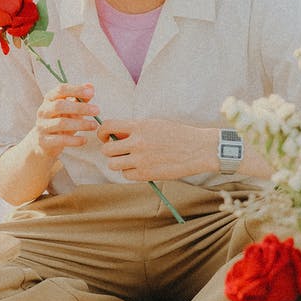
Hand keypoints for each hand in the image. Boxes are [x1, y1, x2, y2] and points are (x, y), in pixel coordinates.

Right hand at [30, 82, 99, 158]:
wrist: (42, 142)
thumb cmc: (59, 121)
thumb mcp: (69, 109)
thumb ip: (80, 98)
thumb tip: (91, 87)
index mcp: (49, 99)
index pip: (61, 90)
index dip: (76, 90)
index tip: (91, 93)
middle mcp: (43, 111)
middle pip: (60, 105)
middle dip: (80, 107)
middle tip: (97, 110)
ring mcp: (42, 126)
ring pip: (61, 123)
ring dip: (80, 124)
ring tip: (94, 126)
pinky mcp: (44, 141)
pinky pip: (61, 140)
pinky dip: (74, 140)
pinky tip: (85, 140)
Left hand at [96, 118, 213, 180]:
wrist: (198, 149)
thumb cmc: (177, 135)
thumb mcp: (154, 124)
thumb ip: (134, 129)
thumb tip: (114, 135)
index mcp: (139, 126)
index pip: (107, 126)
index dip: (102, 132)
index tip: (105, 137)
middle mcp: (137, 142)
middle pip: (107, 150)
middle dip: (109, 151)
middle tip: (118, 151)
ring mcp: (141, 160)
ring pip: (113, 164)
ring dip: (118, 163)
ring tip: (129, 160)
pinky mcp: (146, 174)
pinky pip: (126, 175)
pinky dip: (129, 172)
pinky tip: (140, 167)